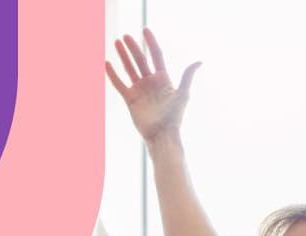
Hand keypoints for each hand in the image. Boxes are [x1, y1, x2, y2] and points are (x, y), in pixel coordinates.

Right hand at [105, 28, 200, 142]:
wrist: (161, 135)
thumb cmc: (174, 117)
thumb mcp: (183, 95)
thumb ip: (187, 77)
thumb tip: (199, 61)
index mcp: (163, 78)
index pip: (156, 55)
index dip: (151, 42)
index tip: (145, 30)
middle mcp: (150, 82)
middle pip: (140, 59)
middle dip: (133, 47)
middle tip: (125, 36)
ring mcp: (140, 90)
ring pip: (129, 69)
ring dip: (123, 56)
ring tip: (116, 43)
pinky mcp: (130, 99)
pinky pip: (120, 84)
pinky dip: (113, 74)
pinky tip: (107, 63)